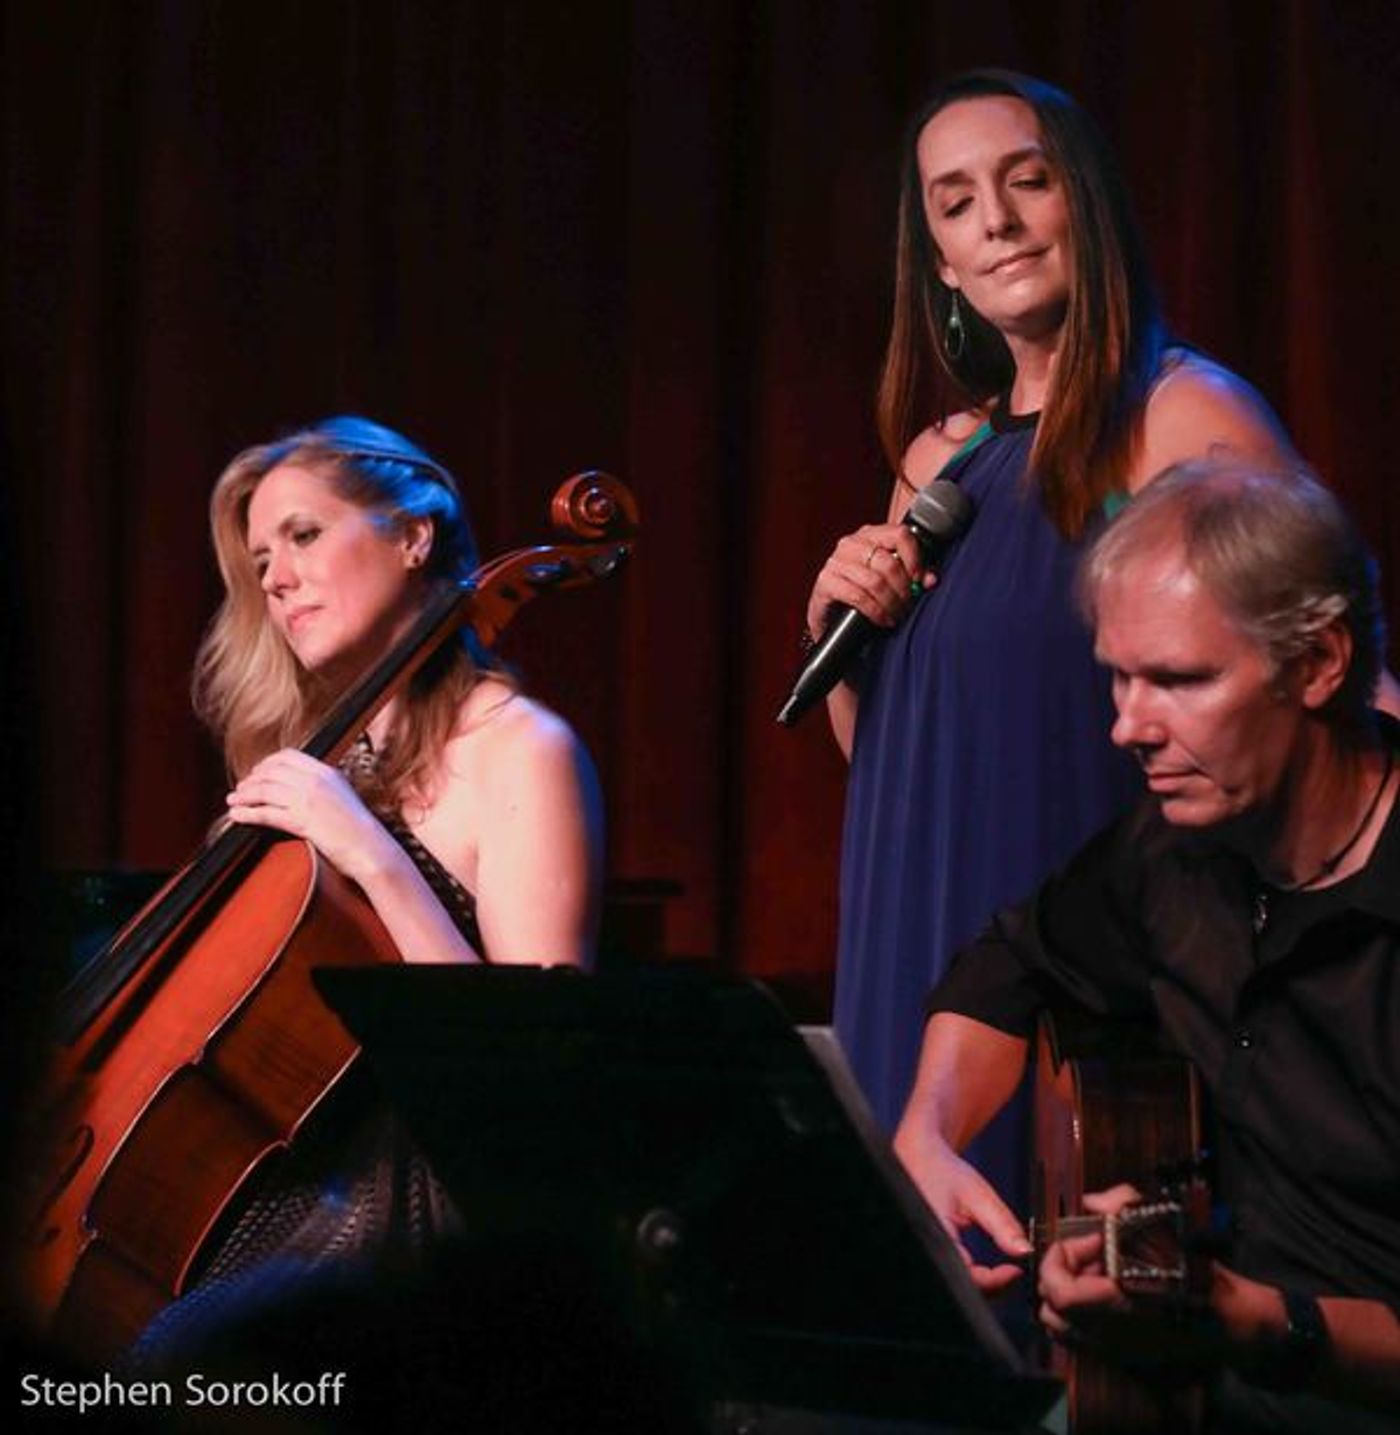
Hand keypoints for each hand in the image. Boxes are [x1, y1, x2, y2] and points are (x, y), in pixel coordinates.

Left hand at [227, 749, 395, 883]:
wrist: (371, 848)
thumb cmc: (359, 828)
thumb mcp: (343, 796)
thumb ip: (324, 786)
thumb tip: (301, 785)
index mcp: (326, 771)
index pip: (288, 756)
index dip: (267, 763)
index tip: (257, 772)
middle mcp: (316, 781)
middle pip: (272, 772)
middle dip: (251, 779)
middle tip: (241, 789)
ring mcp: (308, 799)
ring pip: (265, 790)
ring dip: (244, 795)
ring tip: (233, 801)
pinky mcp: (302, 820)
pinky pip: (266, 812)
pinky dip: (247, 813)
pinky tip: (237, 816)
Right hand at [805, 520, 931, 641]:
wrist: (830, 613)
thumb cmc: (862, 592)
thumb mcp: (888, 580)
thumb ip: (911, 576)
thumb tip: (931, 580)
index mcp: (870, 535)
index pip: (900, 534)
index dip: (914, 558)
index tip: (919, 580)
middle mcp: (851, 543)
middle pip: (888, 562)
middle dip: (903, 589)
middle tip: (908, 605)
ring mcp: (836, 561)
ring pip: (875, 581)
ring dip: (891, 603)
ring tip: (897, 615)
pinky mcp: (826, 582)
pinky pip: (858, 596)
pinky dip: (875, 611)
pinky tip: (882, 619)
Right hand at [895, 1127, 1029, 1293]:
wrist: (916, 1155)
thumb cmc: (942, 1170)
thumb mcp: (977, 1194)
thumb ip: (1002, 1225)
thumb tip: (1025, 1251)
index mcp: (935, 1234)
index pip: (968, 1277)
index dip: (996, 1281)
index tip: (1015, 1271)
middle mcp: (925, 1246)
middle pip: (962, 1286)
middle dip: (990, 1286)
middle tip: (1010, 1273)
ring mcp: (924, 1251)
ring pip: (957, 1283)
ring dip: (980, 1283)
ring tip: (999, 1271)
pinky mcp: (927, 1252)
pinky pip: (950, 1273)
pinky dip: (969, 1277)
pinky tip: (981, 1269)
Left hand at [1038, 1184, 1223, 1370]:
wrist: (1227, 1321)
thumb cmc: (1193, 1274)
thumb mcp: (1160, 1226)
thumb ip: (1120, 1204)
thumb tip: (1092, 1201)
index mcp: (1108, 1306)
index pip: (1056, 1290)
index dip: (1060, 1258)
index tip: (1089, 1239)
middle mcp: (1104, 1336)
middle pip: (1052, 1312)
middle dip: (1061, 1278)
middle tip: (1090, 1256)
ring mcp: (1112, 1353)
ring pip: (1066, 1330)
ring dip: (1071, 1298)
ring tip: (1100, 1275)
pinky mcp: (1123, 1360)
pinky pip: (1085, 1341)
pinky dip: (1085, 1316)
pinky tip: (1113, 1293)